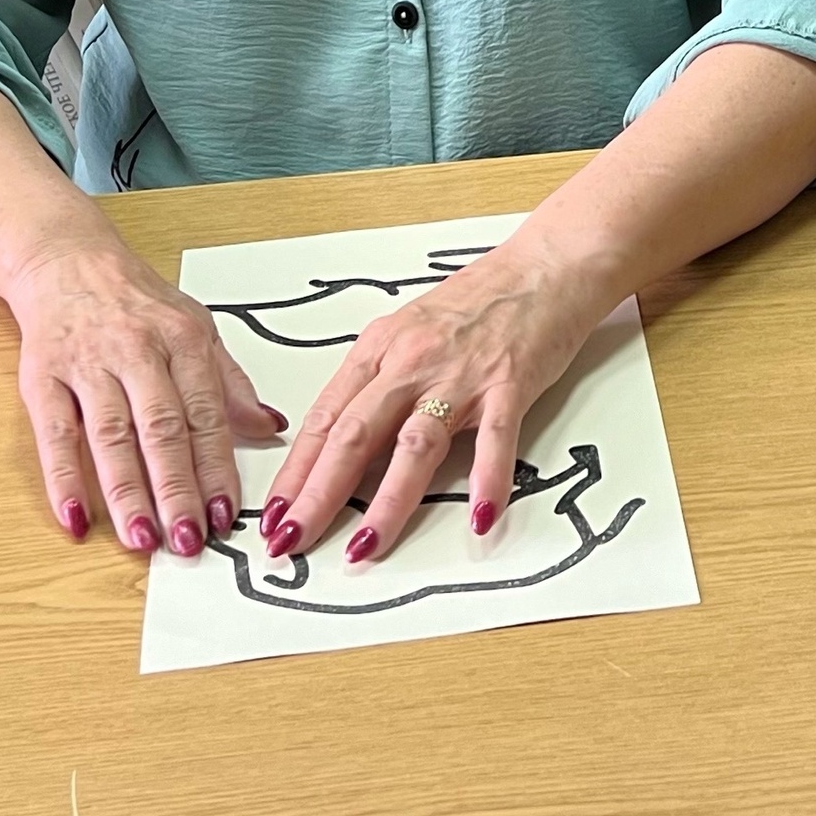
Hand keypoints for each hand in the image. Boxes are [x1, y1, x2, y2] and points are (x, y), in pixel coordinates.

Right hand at [8, 240, 284, 553]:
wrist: (66, 260)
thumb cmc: (138, 302)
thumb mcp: (195, 325)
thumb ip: (229, 382)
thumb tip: (271, 426)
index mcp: (183, 338)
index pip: (205, 412)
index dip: (217, 466)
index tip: (228, 515)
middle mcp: (137, 350)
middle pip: (161, 427)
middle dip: (177, 488)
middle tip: (190, 540)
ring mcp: (87, 363)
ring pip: (111, 435)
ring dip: (127, 492)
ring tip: (143, 539)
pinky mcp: (42, 376)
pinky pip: (53, 434)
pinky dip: (62, 479)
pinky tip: (75, 519)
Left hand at [259, 238, 609, 563]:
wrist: (542, 267)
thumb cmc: (475, 302)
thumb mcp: (408, 334)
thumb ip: (377, 384)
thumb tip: (339, 444)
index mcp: (380, 349)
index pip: (326, 418)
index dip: (296, 470)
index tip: (273, 515)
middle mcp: (412, 361)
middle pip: (354, 434)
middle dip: (317, 494)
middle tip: (290, 541)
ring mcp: (461, 375)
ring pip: (414, 444)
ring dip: (386, 502)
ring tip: (364, 548)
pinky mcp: (509, 384)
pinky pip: (495, 439)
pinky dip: (487, 481)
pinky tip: (480, 520)